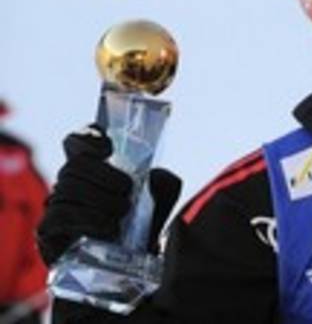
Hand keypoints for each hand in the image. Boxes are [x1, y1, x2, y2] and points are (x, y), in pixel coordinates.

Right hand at [37, 125, 181, 265]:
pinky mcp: (48, 231)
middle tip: (127, 191)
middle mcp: (70, 185)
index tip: (108, 148)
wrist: (125, 272)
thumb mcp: (159, 205)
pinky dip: (88, 219)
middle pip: (75, 164)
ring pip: (68, 188)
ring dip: (101, 199)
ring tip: (122, 214)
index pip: (78, 142)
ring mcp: (56, 207)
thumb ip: (164, 186)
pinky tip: (108, 228)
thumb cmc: (139, 232)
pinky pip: (61, 214)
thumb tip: (158, 176)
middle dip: (105, 175)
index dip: (88, 138)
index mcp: (93, 172)